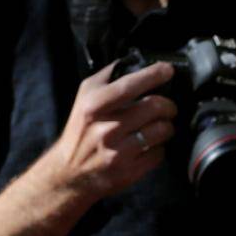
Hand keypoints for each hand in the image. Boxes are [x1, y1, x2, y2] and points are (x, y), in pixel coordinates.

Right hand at [41, 60, 177, 200]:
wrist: (68, 174)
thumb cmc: (80, 130)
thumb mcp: (84, 98)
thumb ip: (107, 77)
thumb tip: (135, 60)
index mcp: (93, 107)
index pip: (129, 86)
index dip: (153, 75)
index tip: (167, 71)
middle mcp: (105, 129)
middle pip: (154, 107)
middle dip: (168, 105)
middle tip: (167, 107)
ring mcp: (118, 153)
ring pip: (162, 130)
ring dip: (166, 126)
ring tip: (160, 126)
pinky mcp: (128, 172)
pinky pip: (159, 153)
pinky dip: (159, 148)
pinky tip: (150, 146)